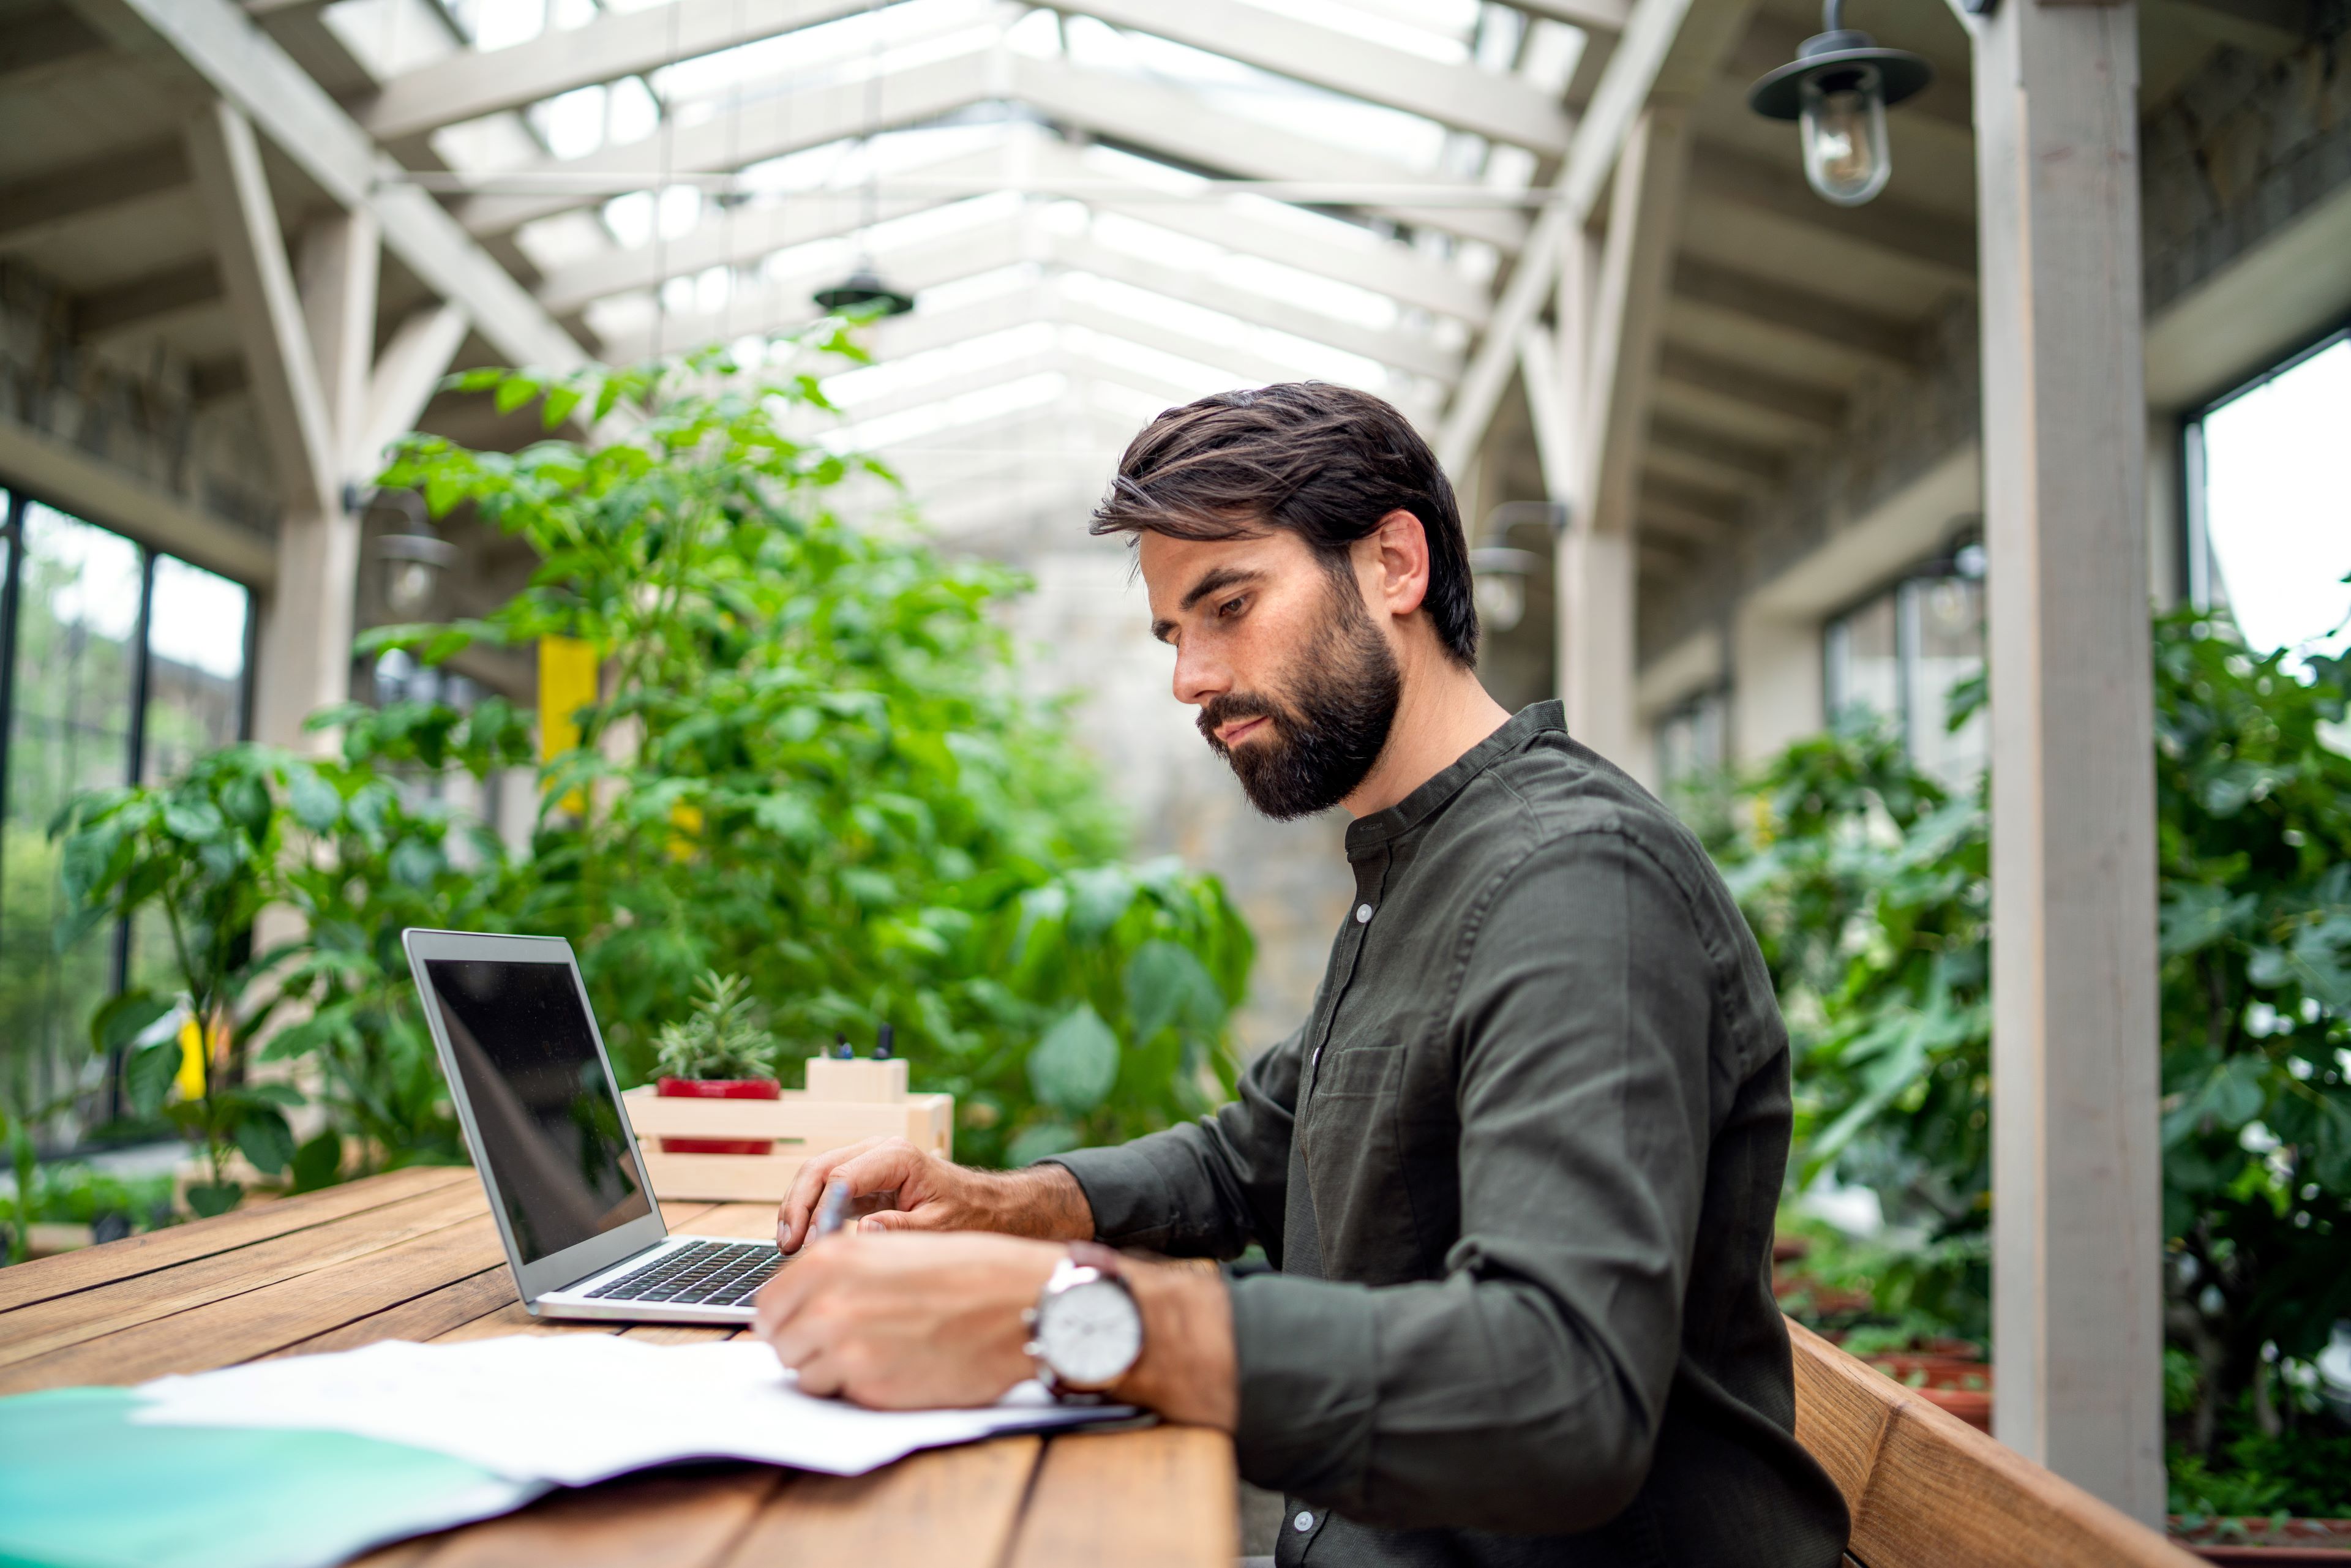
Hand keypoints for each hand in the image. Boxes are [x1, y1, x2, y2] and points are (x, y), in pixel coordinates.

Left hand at [756, 1231, 1241, 1427]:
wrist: (1023, 1303)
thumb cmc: (970, 1273)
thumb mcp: (896, 1252)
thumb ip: (841, 1272)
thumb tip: (801, 1303)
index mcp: (833, 1258)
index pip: (770, 1301)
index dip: (786, 1315)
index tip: (802, 1322)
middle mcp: (829, 1301)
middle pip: (781, 1340)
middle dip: (806, 1343)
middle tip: (846, 1340)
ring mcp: (846, 1348)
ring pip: (804, 1373)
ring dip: (830, 1368)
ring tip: (878, 1351)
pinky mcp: (870, 1388)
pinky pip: (837, 1395)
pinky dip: (857, 1388)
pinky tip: (894, 1368)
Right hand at [774, 1136, 1091, 1252]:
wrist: (987, 1206)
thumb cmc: (969, 1215)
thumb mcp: (940, 1228)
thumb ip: (903, 1230)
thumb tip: (862, 1232)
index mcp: (897, 1157)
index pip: (840, 1177)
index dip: (817, 1210)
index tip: (807, 1245)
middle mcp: (878, 1151)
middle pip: (819, 1169)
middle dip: (797, 1205)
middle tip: (787, 1247)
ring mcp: (868, 1161)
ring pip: (816, 1175)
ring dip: (797, 1207)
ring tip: (787, 1246)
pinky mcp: (864, 1177)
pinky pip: (826, 1188)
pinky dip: (809, 1209)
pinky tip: (802, 1239)